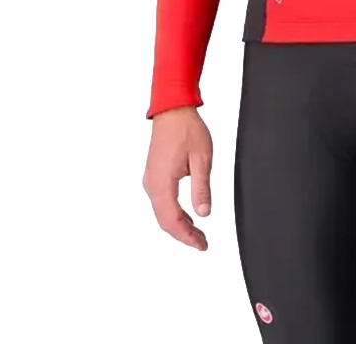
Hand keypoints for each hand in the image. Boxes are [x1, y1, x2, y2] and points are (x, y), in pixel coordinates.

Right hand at [142, 105, 212, 249]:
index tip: (202, 245)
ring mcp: (151, 180)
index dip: (187, 237)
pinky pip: (161, 202)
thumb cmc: (187, 129)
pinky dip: (173, 213)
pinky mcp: (153, 175)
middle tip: (202, 243)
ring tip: (197, 233)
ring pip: (162, 213)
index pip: (173, 221)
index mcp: (162, 183)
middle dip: (183, 235)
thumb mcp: (202, 158)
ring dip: (178, 225)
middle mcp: (152, 185)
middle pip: (165, 221)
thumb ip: (201, 188)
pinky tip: (187, 215)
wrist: (172, 109)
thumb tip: (204, 214)